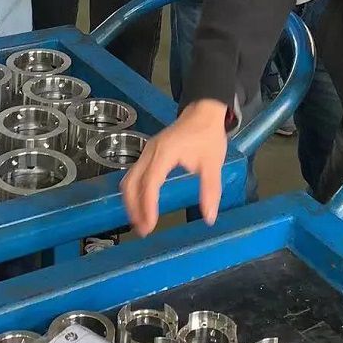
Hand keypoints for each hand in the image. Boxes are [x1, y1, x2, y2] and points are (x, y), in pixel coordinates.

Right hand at [121, 100, 227, 235]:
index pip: (150, 182)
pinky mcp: (147, 154)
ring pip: (129, 180)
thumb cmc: (207, 136)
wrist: (202, 112)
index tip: (150, 224)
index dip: (147, 205)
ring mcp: (146, 152)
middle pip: (131, 183)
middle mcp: (150, 152)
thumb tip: (209, 217)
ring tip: (140, 222)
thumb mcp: (213, 164)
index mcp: (165, 153)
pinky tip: (142, 205)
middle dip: (134, 208)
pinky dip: (134, 193)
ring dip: (131, 202)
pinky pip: (134, 175)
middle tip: (143, 229)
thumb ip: (210, 190)